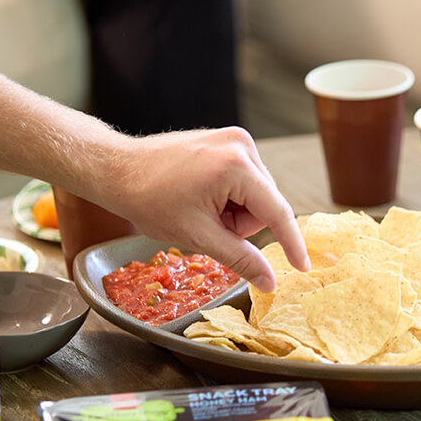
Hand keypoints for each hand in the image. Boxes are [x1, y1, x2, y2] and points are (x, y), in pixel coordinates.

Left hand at [93, 127, 309, 292]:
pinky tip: (201, 196)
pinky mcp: (227, 141)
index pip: (277, 212)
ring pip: (255, 195)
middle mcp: (242, 146)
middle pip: (265, 205)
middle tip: (207, 226)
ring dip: (234, 212)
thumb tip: (270, 281)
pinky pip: (244, 181)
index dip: (291, 244)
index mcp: (237, 166)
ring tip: (200, 209)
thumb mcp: (198, 236)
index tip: (303, 267)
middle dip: (241, 224)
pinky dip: (228, 197)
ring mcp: (235, 139)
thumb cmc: (148, 198)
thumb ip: (241, 259)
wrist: (117, 169)